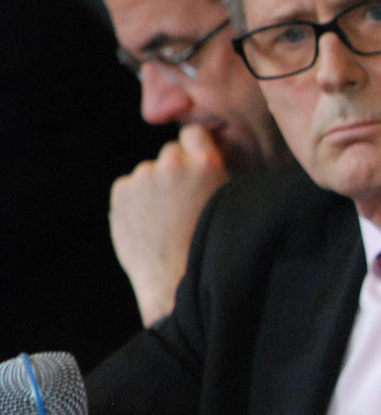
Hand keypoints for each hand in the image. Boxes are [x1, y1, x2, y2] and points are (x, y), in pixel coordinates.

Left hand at [110, 124, 227, 324]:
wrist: (175, 281)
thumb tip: (208, 159)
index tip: (196, 163)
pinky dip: (137, 201)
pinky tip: (149, 224)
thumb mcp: (226, 205)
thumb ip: (216, 177)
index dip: (196, 148)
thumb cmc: (208, 247)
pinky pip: (130, 187)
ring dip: (155, 187)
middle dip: (175, 170)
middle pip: (171, 152)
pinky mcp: (121, 191)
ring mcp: (143, 176)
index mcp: (205, 164)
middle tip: (182, 200)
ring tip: (165, 220)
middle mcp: (172, 164)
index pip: (195, 133)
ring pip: (150, 172)